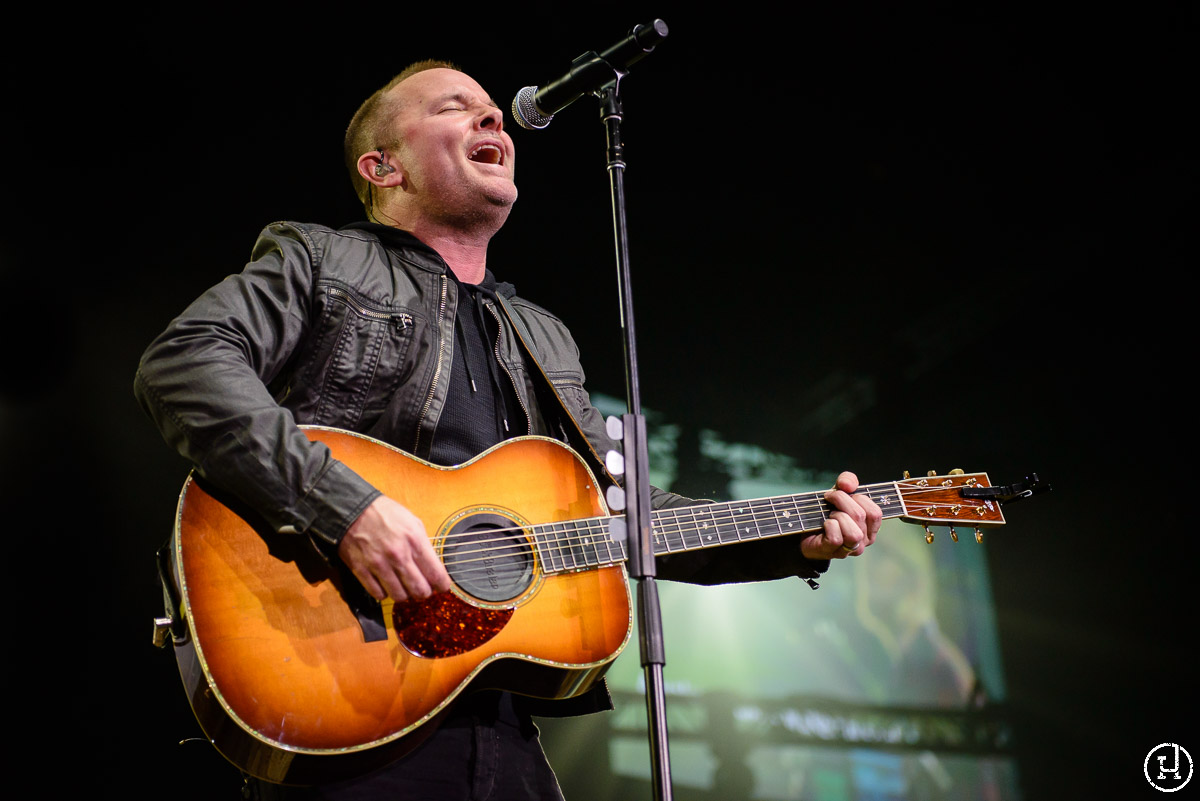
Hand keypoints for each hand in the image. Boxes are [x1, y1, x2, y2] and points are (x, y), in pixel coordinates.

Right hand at [337, 495, 451, 600]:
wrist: (353, 509)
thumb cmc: (385, 514)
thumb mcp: (413, 522)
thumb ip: (423, 545)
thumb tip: (432, 566)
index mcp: (415, 541)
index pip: (436, 574)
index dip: (442, 585)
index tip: (442, 586)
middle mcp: (398, 555)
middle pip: (420, 591)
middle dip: (424, 592)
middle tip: (422, 588)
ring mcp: (379, 565)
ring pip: (399, 596)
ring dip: (404, 594)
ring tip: (403, 586)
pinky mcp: (362, 571)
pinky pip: (379, 594)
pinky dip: (384, 593)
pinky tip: (386, 584)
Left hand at [800, 471, 881, 559]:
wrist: (805, 529)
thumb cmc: (827, 511)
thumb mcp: (840, 492)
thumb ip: (847, 481)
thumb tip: (848, 485)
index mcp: (870, 527)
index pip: (875, 513)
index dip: (859, 498)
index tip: (844, 492)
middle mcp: (863, 540)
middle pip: (860, 516)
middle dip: (842, 501)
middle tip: (829, 498)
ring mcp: (849, 549)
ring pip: (853, 533)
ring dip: (838, 516)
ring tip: (829, 515)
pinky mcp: (832, 552)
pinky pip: (836, 538)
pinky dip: (828, 526)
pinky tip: (824, 524)